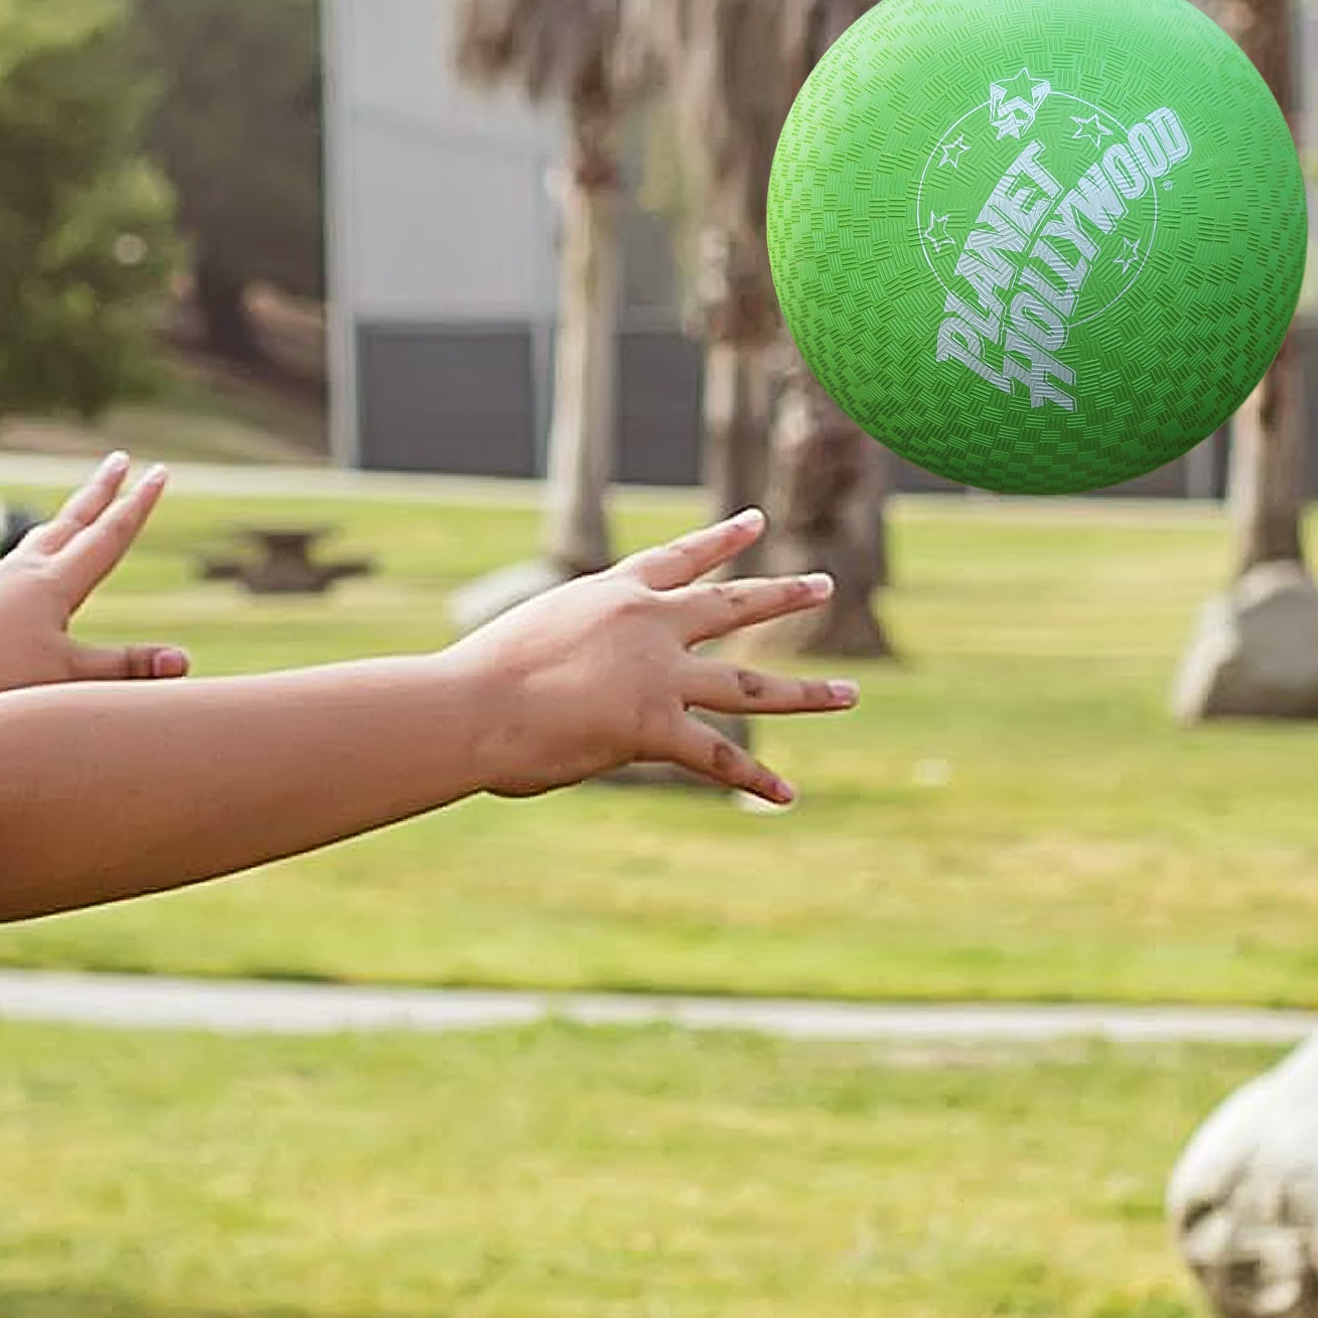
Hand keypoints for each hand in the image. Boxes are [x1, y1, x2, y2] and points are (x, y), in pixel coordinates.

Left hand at [0, 454, 186, 707]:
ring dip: (65, 520)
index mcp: (53, 582)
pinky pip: (13, 568)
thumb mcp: (66, 676)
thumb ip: (125, 667)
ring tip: (77, 512)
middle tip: (120, 460)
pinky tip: (25, 572)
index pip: (107, 536)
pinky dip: (32, 555)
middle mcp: (22, 571)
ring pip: (39, 539)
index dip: (138, 506)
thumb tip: (184, 661)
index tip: (159, 472)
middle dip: (101, 492)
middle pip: (72, 521)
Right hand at [443, 508, 856, 804]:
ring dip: (804, 691)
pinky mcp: (652, 725)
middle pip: (730, 604)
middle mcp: (646, 623)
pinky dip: (754, 778)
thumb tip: (558, 687)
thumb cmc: (471, 683)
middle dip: (782, 596)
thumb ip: (563, 654)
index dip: (719, 541)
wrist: (469, 703)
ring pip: (747, 684)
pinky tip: (788, 794)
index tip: (753, 523)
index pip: (677, 558)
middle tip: (823, 585)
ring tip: (849, 693)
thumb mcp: (527, 642)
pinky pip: (716, 756)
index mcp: (611, 594)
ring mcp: (656, 673)